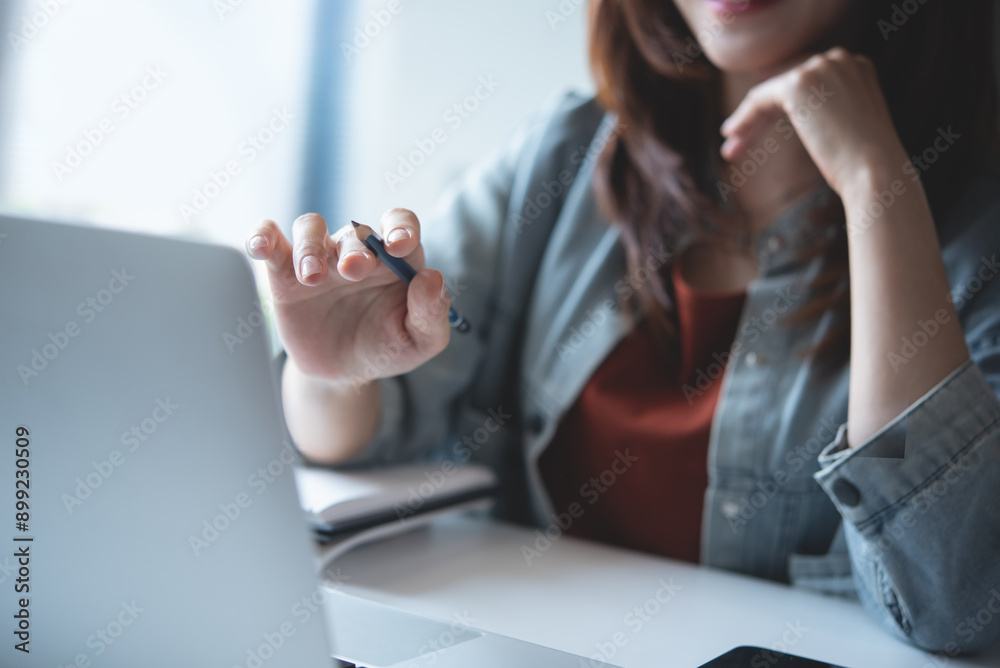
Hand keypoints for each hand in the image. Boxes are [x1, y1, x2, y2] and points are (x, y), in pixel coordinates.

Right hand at [245, 209, 450, 386]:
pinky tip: (261, 247)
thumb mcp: (420, 341)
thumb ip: (432, 312)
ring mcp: (321, 259)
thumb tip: (432, 278)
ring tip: (313, 276)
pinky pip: (271, 242)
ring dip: (311, 246)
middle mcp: (358, 251)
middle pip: (355, 231)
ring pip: (311, 227)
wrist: (344, 373)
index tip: (399, 244)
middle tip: (352, 271)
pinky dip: (262, 236)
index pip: (401, 224)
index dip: (401, 227)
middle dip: (354, 248)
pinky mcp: (285, 274)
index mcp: (395, 260)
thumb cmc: (386, 348)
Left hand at [720, 47, 908, 199]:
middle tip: (736, 143)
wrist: (874, 171)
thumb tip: (807, 117)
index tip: (758, 129)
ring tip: (731, 149)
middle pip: (785, 86)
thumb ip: (830, 112)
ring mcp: (819, 68)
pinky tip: (731, 136)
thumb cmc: (865, 164)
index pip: (806, 83)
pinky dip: (743, 118)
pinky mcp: (798, 84)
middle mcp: (840, 59)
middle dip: (759, 117)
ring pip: (769, 94)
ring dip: (748, 122)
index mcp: (856, 67)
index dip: (777, 107)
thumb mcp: (850, 128)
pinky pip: (759, 99)